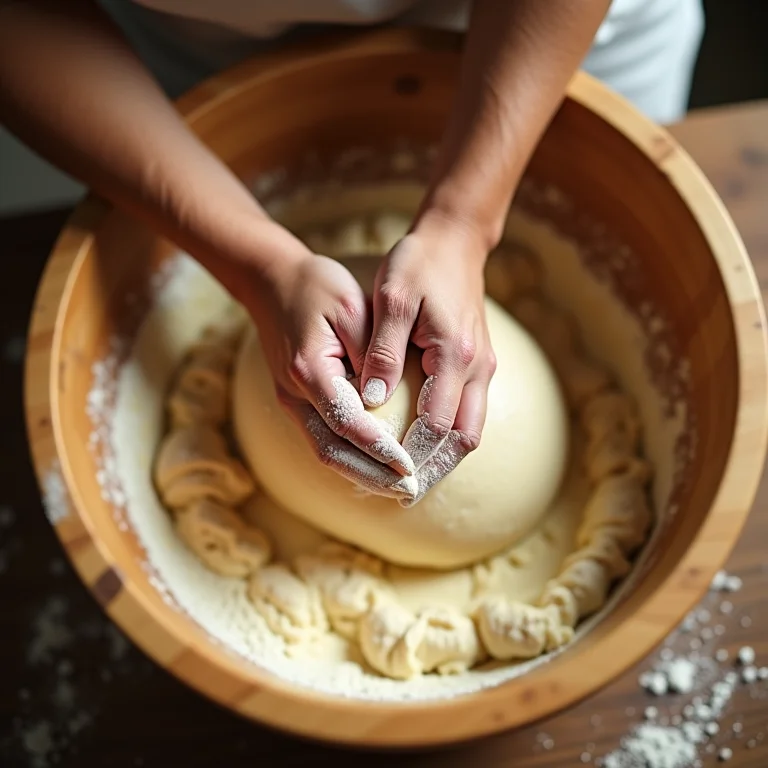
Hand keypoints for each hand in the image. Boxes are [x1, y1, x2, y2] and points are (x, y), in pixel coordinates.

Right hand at [240, 240, 416, 499]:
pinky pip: (322, 439)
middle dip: (372, 476)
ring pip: (324, 451)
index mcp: (310, 370)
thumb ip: (370, 350)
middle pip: (332, 451)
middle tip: (410, 490)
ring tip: (397, 487)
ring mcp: (291, 400)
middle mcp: (294, 393)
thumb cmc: (316, 287)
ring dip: (361, 474)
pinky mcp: (296, 401)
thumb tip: (386, 397)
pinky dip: (349, 458)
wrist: (272, 281)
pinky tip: (375, 467)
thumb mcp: (351, 306)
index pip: (347, 423)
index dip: (379, 449)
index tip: (409, 466)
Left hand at [360, 213, 496, 504]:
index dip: (414, 456)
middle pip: (463, 438)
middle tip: (405, 494)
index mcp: (454, 354)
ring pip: (471, 428)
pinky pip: (470, 411)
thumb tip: (370, 400)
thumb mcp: (392, 299)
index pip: (436, 424)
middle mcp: (477, 366)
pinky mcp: (479, 361)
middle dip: (436, 469)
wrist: (455, 239)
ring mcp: (482, 364)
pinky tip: (426, 444)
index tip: (390, 480)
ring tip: (415, 478)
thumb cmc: (419, 263)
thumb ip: (382, 351)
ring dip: (445, 458)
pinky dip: (450, 436)